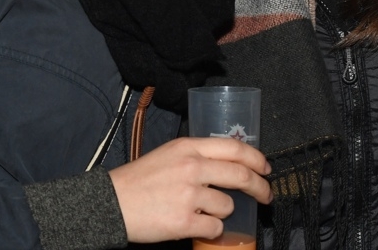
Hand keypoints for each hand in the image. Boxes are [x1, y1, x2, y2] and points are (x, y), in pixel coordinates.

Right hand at [108, 136, 272, 243]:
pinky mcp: (184, 222)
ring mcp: (189, 195)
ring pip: (227, 206)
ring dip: (222, 212)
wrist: (112, 203)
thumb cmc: (139, 180)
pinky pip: (215, 228)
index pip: (235, 148)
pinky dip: (210, 230)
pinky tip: (195, 225)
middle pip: (241, 176)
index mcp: (188, 148)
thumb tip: (229, 165)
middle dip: (259, 188)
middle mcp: (192, 168)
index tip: (265, 168)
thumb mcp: (168, 154)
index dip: (256, 159)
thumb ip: (196, 156)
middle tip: (265, 195)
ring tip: (203, 212)